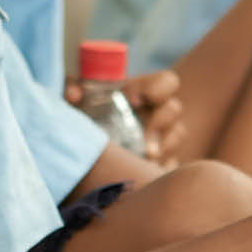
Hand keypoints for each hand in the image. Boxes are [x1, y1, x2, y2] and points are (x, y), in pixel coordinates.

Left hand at [63, 69, 184, 165]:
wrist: (86, 149)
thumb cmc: (85, 114)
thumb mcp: (78, 98)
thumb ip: (73, 88)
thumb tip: (73, 95)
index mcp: (142, 90)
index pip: (167, 81)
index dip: (157, 88)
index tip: (133, 99)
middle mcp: (157, 110)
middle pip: (174, 108)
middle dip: (160, 121)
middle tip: (143, 134)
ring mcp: (164, 135)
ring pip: (178, 134)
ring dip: (163, 145)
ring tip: (147, 157)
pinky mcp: (163, 159)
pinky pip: (173, 162)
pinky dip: (164, 166)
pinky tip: (149, 170)